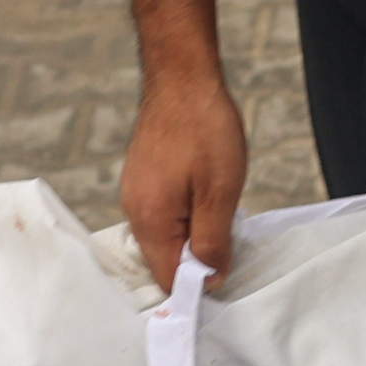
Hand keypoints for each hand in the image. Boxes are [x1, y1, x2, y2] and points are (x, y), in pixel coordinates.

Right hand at [123, 67, 249, 292]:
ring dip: (194, 236)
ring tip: (221, 211)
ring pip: (166, 237)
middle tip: (230, 239)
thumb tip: (210, 279)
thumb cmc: (204, 129)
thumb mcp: (220, 193)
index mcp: (150, 221)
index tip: (225, 276)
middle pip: (164, 260)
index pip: (167, 279)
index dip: (196, 287)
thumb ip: (212, 242)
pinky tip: (207, 197)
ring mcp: (136, 194)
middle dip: (197, 261)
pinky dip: (186, 217)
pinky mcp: (143, 180)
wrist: (182, 79)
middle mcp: (134, 212)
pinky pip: (164, 215)